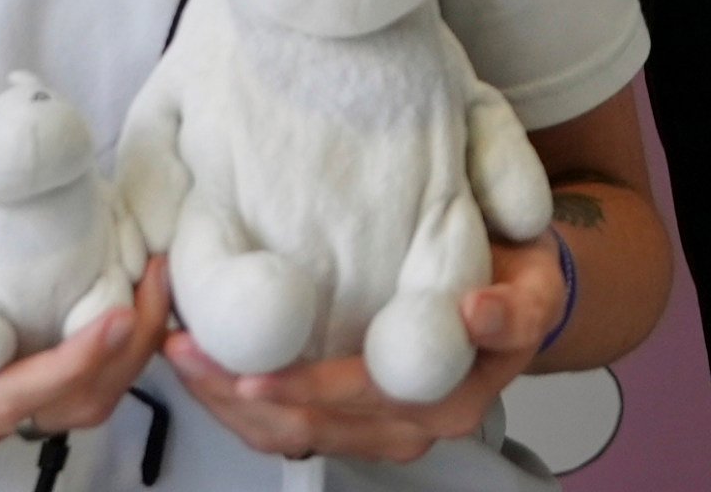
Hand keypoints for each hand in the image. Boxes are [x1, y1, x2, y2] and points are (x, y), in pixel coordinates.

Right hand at [0, 193, 172, 477]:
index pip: (19, 390)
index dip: (77, 357)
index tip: (118, 310)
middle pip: (74, 403)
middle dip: (129, 346)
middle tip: (157, 270)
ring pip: (77, 404)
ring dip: (123, 350)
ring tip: (144, 274)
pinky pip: (60, 392)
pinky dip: (98, 353)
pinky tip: (106, 292)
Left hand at [163, 237, 563, 462]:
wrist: (513, 294)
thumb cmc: (514, 274)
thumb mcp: (534, 281)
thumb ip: (516, 302)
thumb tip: (477, 314)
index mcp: (456, 393)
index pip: (370, 398)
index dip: (310, 390)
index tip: (255, 372)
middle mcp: (415, 424)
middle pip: (317, 425)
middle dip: (243, 392)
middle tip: (187, 349)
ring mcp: (379, 429)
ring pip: (292, 436)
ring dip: (227, 403)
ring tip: (177, 355)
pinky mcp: (349, 420)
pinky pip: (285, 428)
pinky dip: (236, 402)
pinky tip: (198, 365)